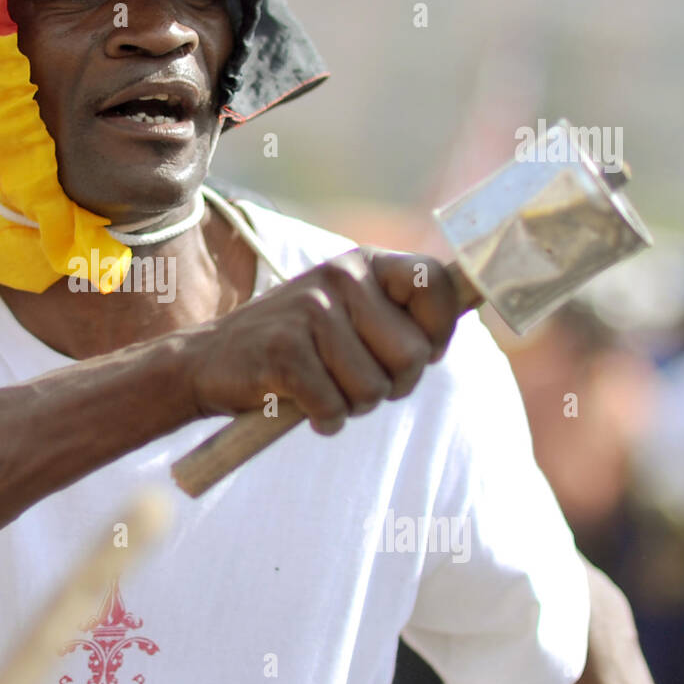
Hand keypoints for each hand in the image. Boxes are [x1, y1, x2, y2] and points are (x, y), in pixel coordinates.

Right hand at [183, 247, 459, 432]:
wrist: (206, 363)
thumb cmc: (293, 348)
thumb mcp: (346, 314)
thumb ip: (399, 311)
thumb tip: (478, 297)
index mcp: (362, 264)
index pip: (439, 286)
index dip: (438, 334)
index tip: (414, 355)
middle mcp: (339, 277)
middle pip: (412, 356)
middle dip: (391, 385)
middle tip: (353, 381)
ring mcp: (309, 312)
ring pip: (373, 389)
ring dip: (352, 405)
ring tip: (322, 390)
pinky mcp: (283, 351)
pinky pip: (334, 407)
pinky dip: (323, 420)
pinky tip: (301, 406)